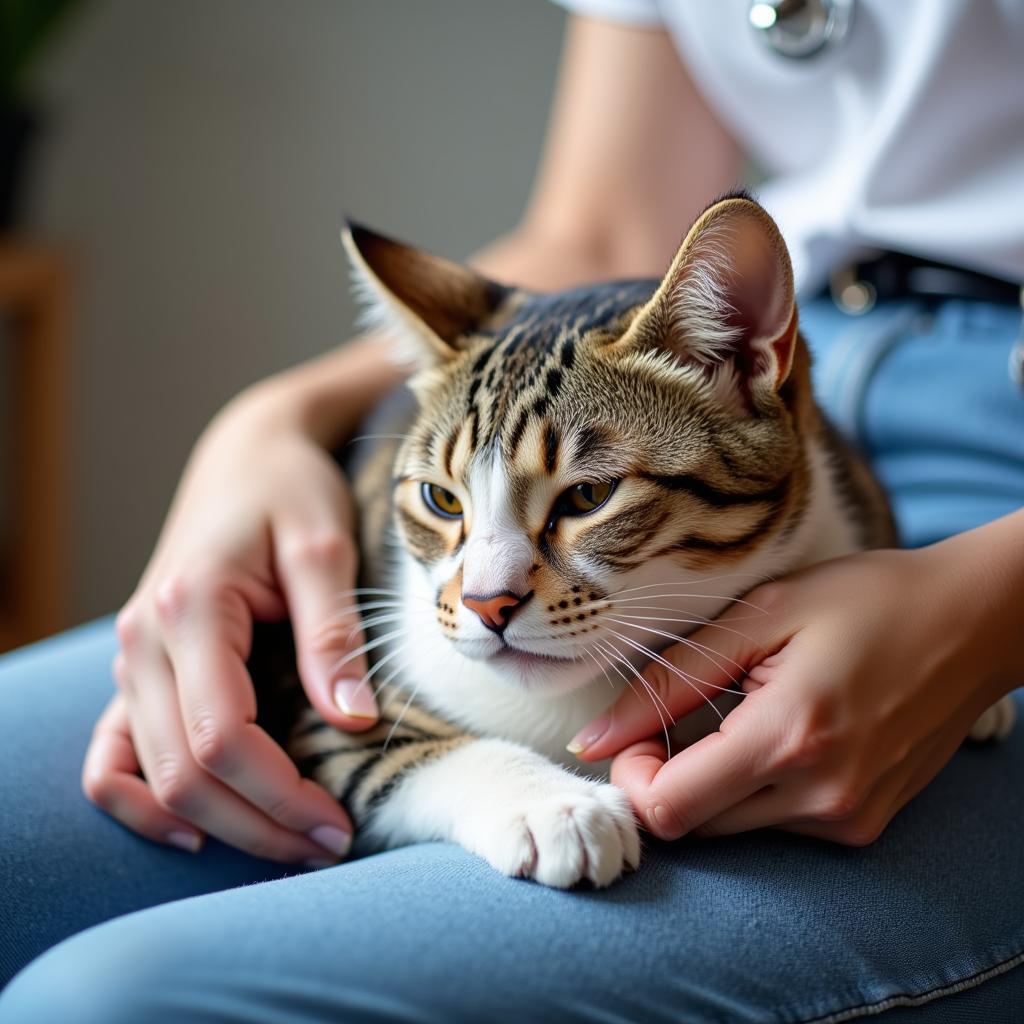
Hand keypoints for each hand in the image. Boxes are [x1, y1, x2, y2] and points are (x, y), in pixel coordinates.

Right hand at [82, 387, 377, 862]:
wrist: (247, 456)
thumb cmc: (291, 490)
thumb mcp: (325, 545)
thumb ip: (333, 632)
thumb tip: (353, 721)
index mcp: (189, 608)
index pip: (222, 735)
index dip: (280, 794)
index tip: (340, 823)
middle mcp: (144, 642)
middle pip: (184, 771)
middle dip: (258, 823)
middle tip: (330, 846)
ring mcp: (131, 658)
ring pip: (149, 775)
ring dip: (217, 824)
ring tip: (287, 846)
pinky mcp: (138, 668)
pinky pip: (111, 756)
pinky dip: (143, 802)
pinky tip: (195, 828)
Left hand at [571, 543, 1016, 845]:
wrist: (971, 621)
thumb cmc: (865, 600)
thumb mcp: (758, 614)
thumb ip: (669, 681)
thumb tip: (592, 740)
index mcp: (789, 738)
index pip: (669, 809)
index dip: (632, 776)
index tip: (641, 731)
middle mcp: (822, 798)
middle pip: (695, 825)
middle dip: (666, 777)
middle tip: (686, 715)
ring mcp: (849, 820)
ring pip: (732, 827)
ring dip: (712, 781)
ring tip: (745, 712)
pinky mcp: (865, 825)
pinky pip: (776, 824)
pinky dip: (755, 787)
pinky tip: (780, 732)